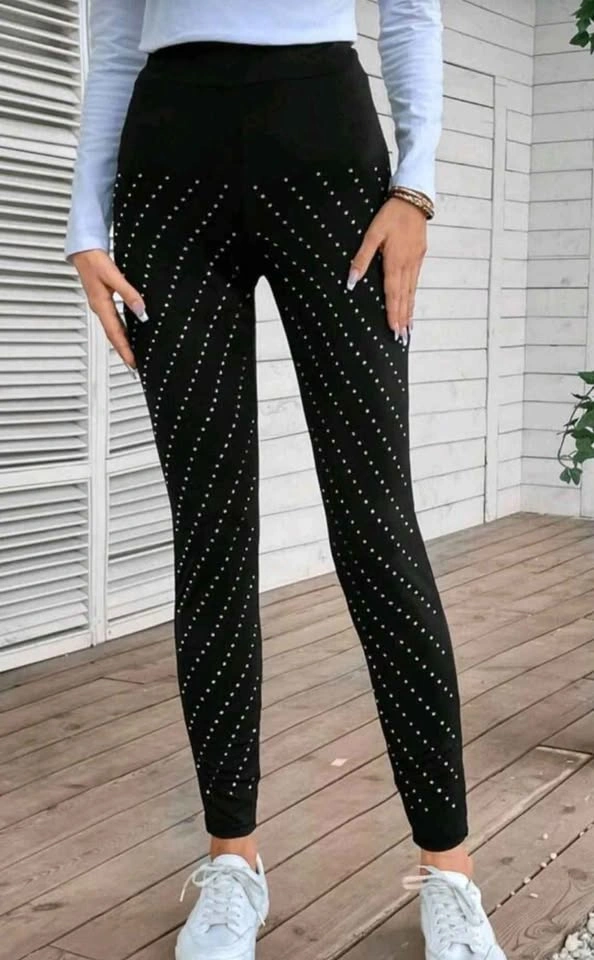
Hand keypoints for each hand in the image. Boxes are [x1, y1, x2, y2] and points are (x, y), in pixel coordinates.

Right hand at [70, 249, 146, 371]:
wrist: (83, 249)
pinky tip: (128, 332)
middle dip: (123, 351)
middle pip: (113, 336)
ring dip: (122, 342)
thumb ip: (128, 293)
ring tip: (132, 354)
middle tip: (133, 365)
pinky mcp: (103, 300)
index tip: (132, 363)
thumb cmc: (94, 261)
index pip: (114, 334)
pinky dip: (121, 330)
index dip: (124, 350)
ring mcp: (101, 305)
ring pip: (113, 329)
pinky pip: (113, 320)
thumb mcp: (114, 276)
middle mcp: (100, 308)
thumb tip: (141, 310)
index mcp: (101, 305)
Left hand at [347, 196, 427, 342]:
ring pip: (411, 291)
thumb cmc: (390, 214)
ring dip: (409, 310)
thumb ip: (361, 258)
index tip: (393, 329)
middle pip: (404, 297)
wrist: (413, 198)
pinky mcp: (419, 255)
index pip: (392, 293)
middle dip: (403, 318)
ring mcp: (415, 261)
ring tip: (409, 327)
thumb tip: (351, 282)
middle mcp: (407, 264)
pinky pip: (415, 281)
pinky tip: (411, 303)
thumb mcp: (372, 234)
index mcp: (394, 261)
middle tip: (403, 337)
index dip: (393, 313)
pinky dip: (413, 296)